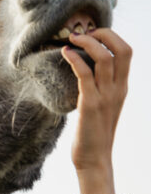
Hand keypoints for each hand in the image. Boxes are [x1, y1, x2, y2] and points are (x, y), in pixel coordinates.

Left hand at [62, 28, 131, 193]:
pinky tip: (65, 54)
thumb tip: (85, 74)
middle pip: (122, 49)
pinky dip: (75, 59)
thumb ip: (100, 90)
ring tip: (72, 38)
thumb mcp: (103, 108)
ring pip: (104, 57)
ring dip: (87, 42)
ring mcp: (105, 96)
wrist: (93, 160)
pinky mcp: (90, 105)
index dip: (112, 37)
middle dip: (105, 34)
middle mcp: (118, 89)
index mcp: (122, 88)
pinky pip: (85, 74)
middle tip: (85, 33)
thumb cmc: (93, 135)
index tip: (94, 35)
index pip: (127, 52)